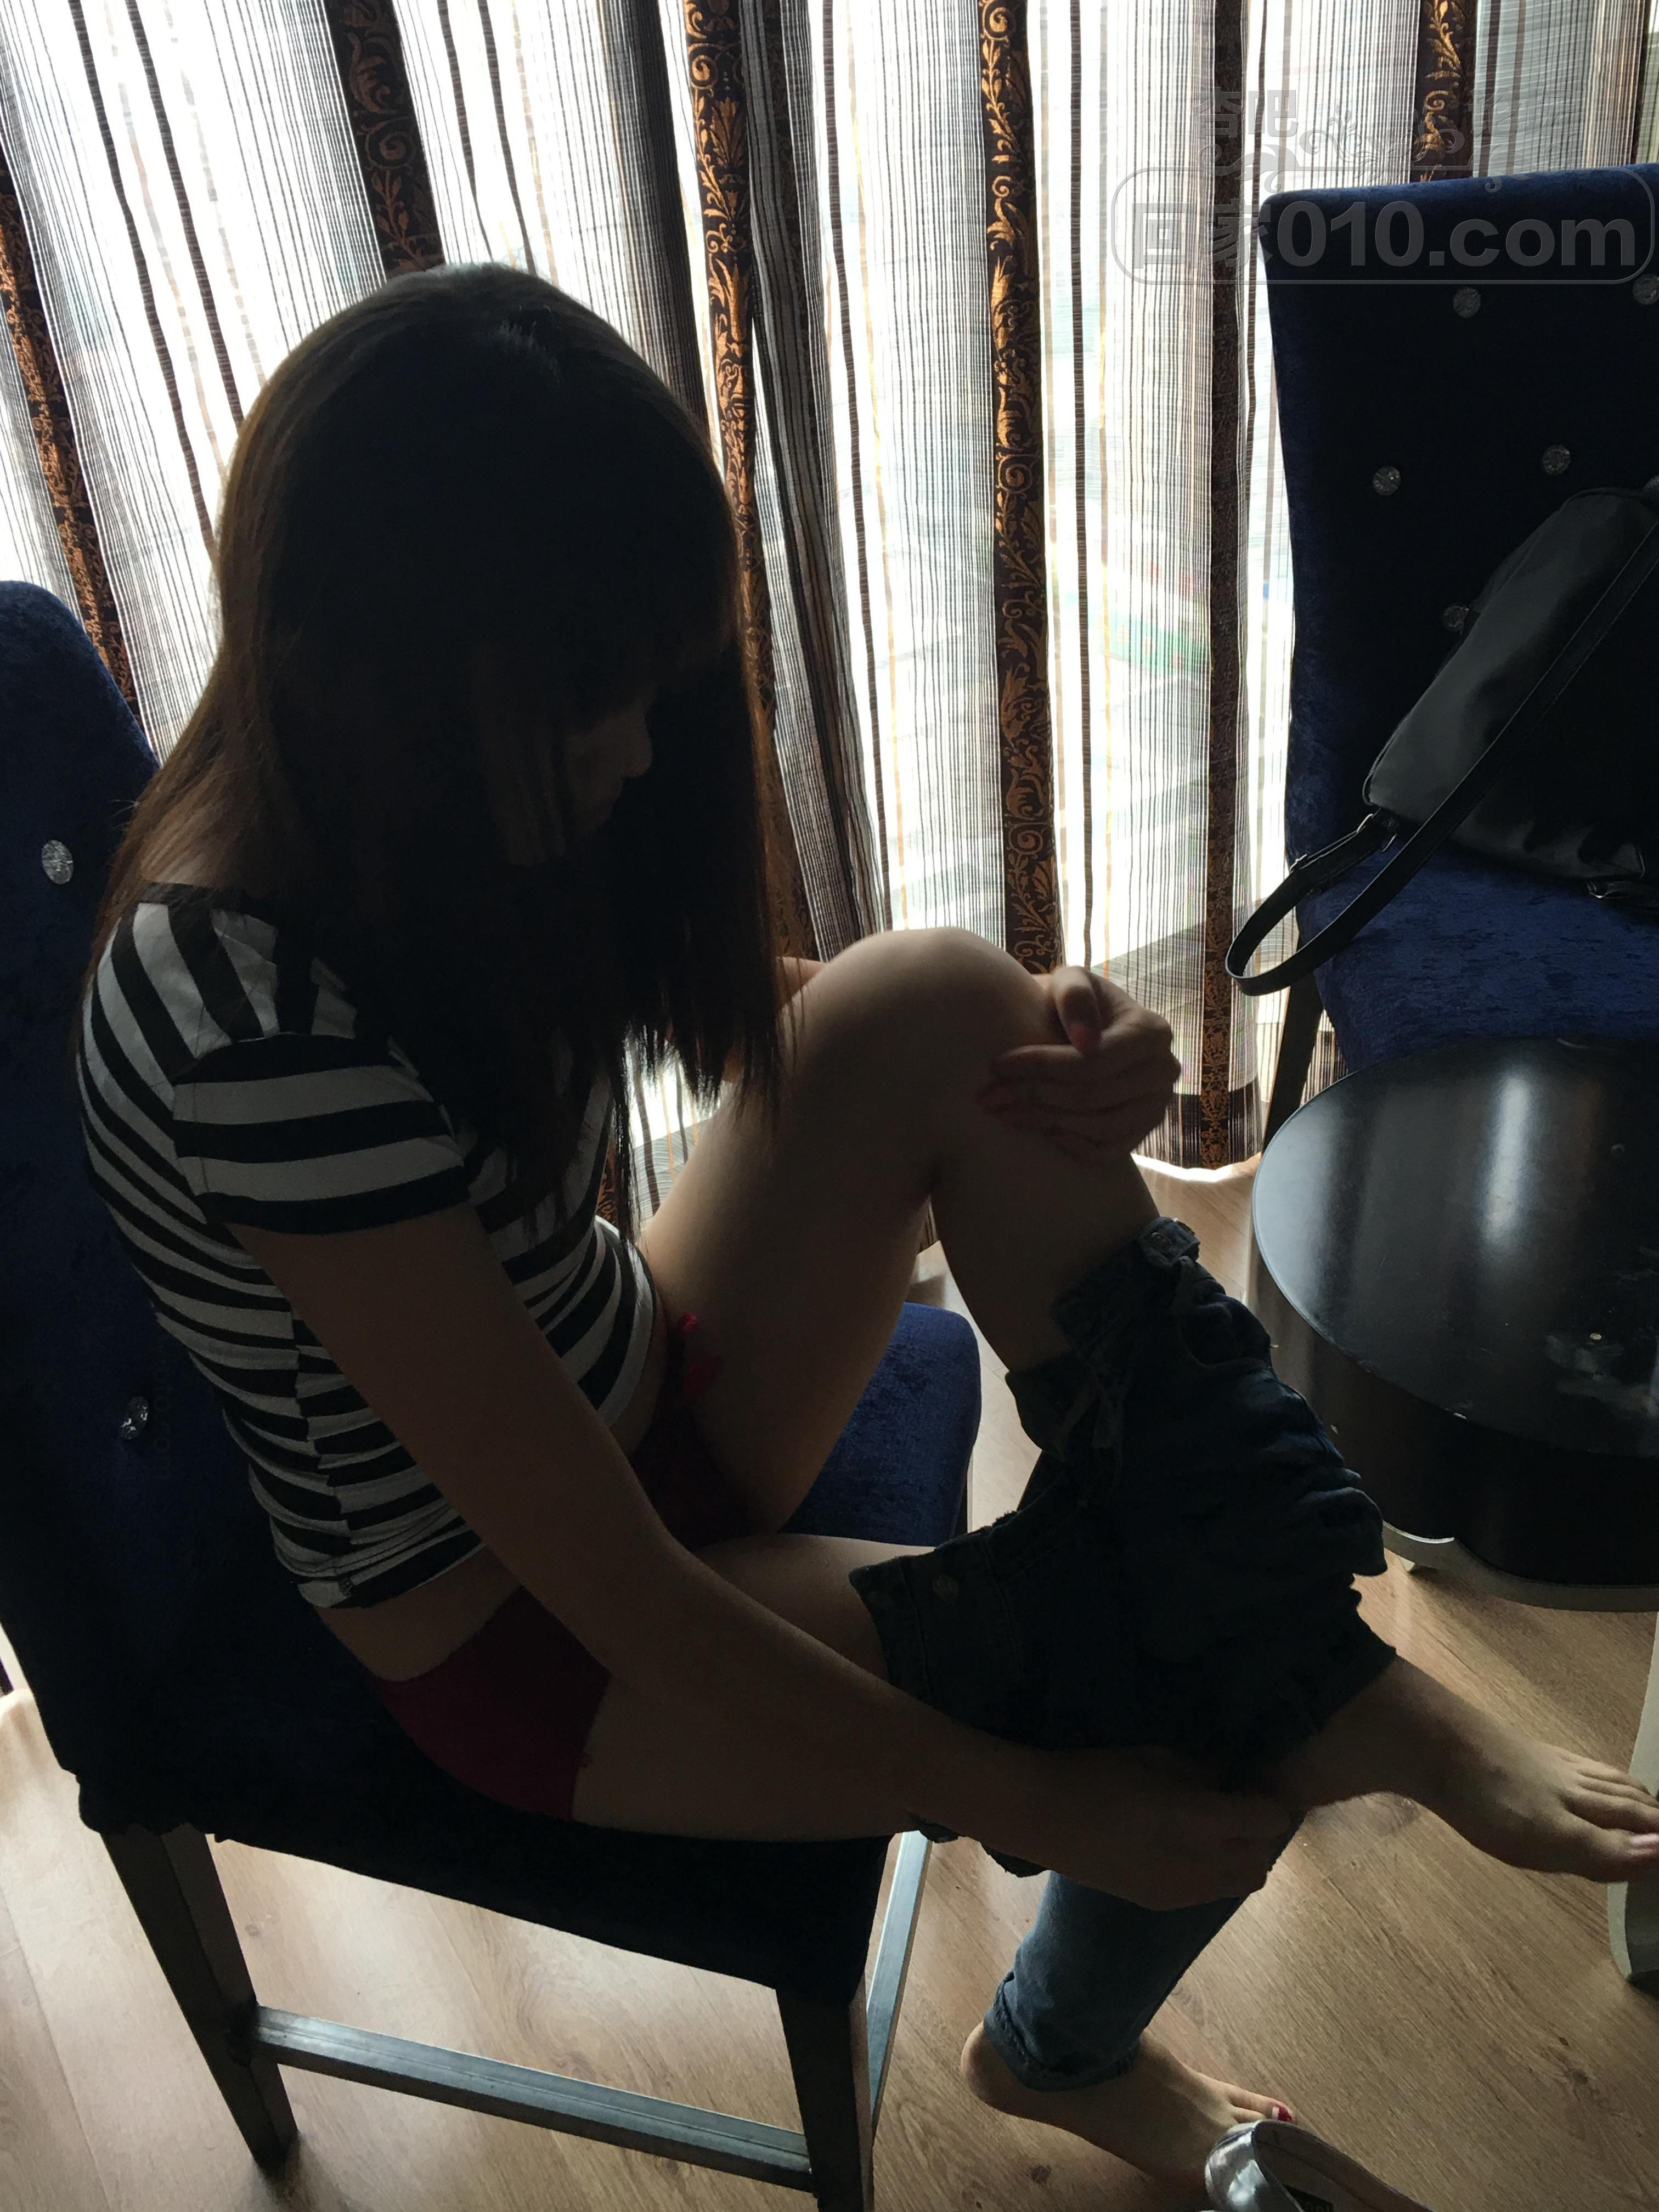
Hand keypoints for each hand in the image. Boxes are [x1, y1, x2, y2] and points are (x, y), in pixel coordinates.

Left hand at [976, 970, 1179, 1163]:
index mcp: (1151, 1032)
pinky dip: (1070, 1145)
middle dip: (1034, 1096)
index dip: (1043, 1065)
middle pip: (1092, 1096)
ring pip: (1097, 1127)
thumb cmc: (1072, 1003)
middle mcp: (1162, 1072)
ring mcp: (1154, 1106)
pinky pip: (1106, 1151)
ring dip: (1043, 1121)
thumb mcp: (1071, 981)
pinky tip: (1040, 1130)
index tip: (999, 1065)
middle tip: (989, 1096)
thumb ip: (1074, 995)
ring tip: (1003, 1111)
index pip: (1094, 1061)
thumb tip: (1086, 1041)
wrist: (1086, 1029)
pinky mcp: (1141, 1132)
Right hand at [1004, 1743, 1293, 1907]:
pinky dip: (1217, 1871)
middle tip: (1245, 1802)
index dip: (1274, 1800)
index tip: (1265, 1780)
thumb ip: (1202, 1770)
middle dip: (1263, 1833)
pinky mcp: (1162, 1903)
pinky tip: (1191, 1845)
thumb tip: (1232, 1774)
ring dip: (1243, 1855)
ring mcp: (1182, 1892)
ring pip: (1242, 1883)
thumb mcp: (1154, 1758)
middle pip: (1262, 1860)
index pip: (1267, 1820)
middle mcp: (1200, 1866)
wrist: (1042, 1818)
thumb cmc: (1097, 1775)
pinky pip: (1212, 1892)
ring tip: (1220, 1826)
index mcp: (1198, 1821)